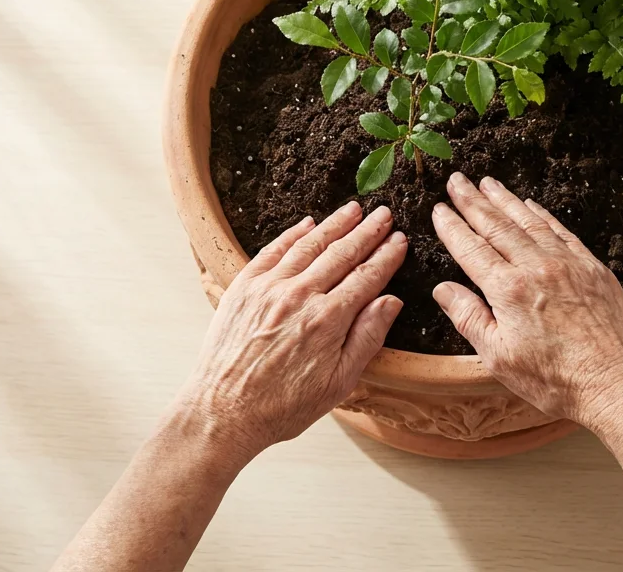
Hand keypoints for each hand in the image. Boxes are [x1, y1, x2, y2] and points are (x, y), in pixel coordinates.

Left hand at [182, 202, 406, 459]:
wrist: (223, 412)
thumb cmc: (283, 406)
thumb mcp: (339, 383)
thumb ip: (367, 337)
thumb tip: (390, 301)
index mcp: (328, 320)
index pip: (366, 277)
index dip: (385, 256)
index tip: (399, 241)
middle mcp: (299, 296)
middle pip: (341, 253)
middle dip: (367, 231)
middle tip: (384, 214)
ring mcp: (268, 288)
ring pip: (309, 245)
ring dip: (334, 224)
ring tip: (353, 210)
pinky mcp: (243, 287)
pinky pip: (272, 250)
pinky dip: (292, 234)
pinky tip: (307, 224)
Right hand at [430, 173, 622, 430]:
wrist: (616, 383)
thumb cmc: (556, 380)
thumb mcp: (499, 357)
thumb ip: (468, 318)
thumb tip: (443, 289)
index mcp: (508, 290)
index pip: (471, 249)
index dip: (452, 226)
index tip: (439, 208)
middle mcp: (536, 267)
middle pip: (497, 226)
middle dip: (473, 201)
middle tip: (457, 180)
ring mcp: (567, 264)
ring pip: (529, 222)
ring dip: (505, 200)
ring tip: (488, 182)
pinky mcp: (592, 268)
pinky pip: (561, 231)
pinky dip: (542, 215)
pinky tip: (531, 205)